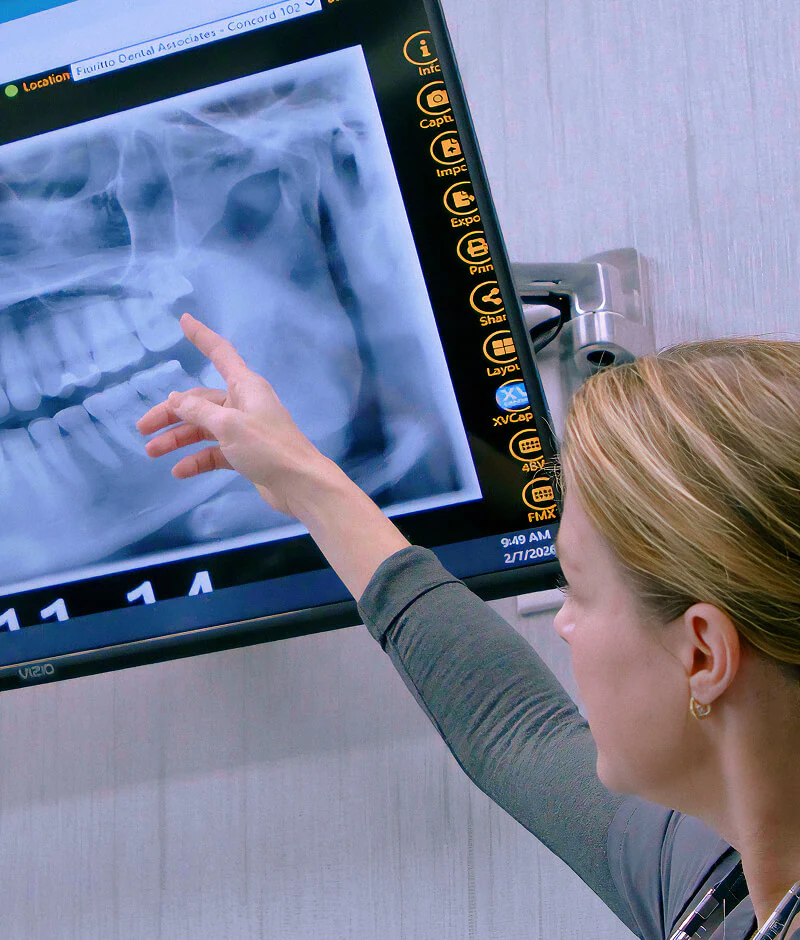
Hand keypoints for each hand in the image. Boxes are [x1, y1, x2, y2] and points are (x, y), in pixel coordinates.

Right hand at [136, 313, 329, 517]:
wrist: (300, 484)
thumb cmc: (267, 447)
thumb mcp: (228, 425)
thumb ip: (198, 411)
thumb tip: (176, 399)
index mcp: (245, 386)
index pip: (220, 353)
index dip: (202, 337)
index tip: (184, 320)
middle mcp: (244, 403)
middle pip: (200, 401)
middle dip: (171, 413)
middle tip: (143, 428)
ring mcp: (244, 429)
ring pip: (203, 428)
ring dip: (178, 439)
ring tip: (152, 452)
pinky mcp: (245, 453)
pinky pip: (214, 451)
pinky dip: (197, 459)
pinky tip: (179, 471)